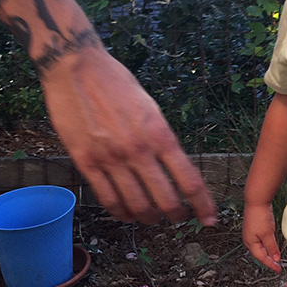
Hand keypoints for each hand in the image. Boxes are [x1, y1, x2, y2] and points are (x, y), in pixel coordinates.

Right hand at [40, 46, 215, 225]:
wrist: (76, 67)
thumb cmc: (116, 82)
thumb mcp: (150, 107)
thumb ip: (161, 138)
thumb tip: (173, 166)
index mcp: (160, 135)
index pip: (189, 180)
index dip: (203, 205)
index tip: (210, 219)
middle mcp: (138, 150)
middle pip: (165, 200)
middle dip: (176, 215)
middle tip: (178, 219)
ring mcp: (111, 159)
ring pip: (136, 205)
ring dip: (148, 218)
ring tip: (152, 219)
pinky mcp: (86, 162)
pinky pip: (107, 198)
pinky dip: (120, 212)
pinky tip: (126, 214)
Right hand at [243, 203, 281, 271]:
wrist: (256, 201)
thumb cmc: (260, 216)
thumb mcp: (268, 234)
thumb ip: (271, 247)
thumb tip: (275, 258)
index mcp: (250, 243)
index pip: (261, 258)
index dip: (270, 265)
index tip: (278, 269)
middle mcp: (249, 240)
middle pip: (259, 254)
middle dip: (267, 261)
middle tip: (277, 266)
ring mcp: (251, 234)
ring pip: (259, 248)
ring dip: (267, 253)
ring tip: (274, 258)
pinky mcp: (254, 228)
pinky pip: (260, 241)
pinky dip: (266, 246)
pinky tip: (270, 245)